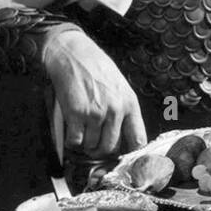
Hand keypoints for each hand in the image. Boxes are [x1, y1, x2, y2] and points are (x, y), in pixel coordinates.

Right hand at [42, 31, 145, 155]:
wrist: (74, 55)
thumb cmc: (97, 69)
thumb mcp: (120, 87)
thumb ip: (124, 109)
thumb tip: (124, 134)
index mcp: (130, 104)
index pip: (138, 139)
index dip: (130, 152)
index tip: (123, 155)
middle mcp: (116, 110)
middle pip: (111, 147)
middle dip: (101, 150)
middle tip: (94, 146)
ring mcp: (96, 113)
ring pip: (92, 145)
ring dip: (86, 145)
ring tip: (83, 135)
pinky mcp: (77, 113)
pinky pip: (75, 140)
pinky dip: (72, 141)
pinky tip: (72, 132)